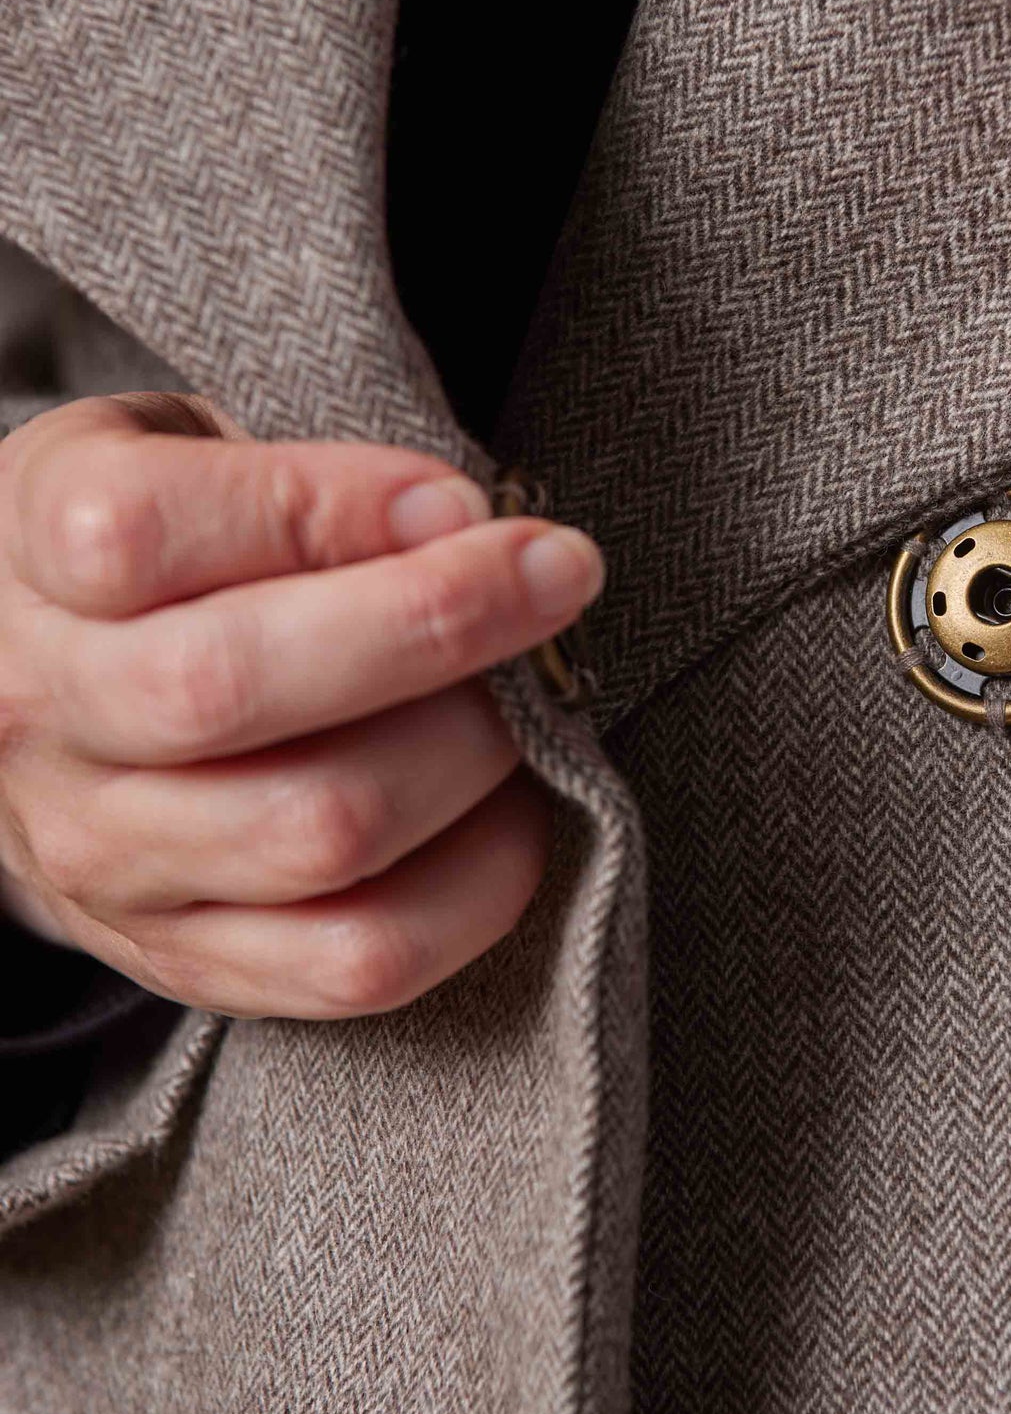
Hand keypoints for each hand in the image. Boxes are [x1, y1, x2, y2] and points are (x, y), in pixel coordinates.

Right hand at [0, 395, 603, 1015]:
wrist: (34, 697)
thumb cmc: (156, 551)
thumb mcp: (185, 452)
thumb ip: (297, 475)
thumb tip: (454, 523)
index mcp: (31, 554)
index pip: (142, 532)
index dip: (329, 507)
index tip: (460, 499)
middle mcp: (44, 715)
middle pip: (231, 687)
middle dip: (436, 624)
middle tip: (554, 577)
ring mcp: (104, 855)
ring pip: (314, 831)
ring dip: (468, 755)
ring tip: (524, 699)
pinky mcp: (183, 957)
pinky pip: (356, 961)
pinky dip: (474, 886)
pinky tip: (506, 809)